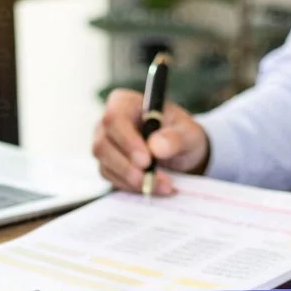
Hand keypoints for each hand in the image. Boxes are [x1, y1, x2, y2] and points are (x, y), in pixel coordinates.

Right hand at [92, 89, 209, 194]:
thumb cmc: (181, 134)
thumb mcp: (188, 133)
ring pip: (104, 164)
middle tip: (150, 178)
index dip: (127, 141)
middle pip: (103, 144)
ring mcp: (104, 144)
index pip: (114, 118)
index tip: (146, 160)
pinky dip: (131, 186)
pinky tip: (152, 187)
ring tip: (160, 186)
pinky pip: (111, 178)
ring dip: (131, 179)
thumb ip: (175, 137)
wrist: (179, 153)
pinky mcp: (106, 164)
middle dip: (126, 166)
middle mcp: (108, 123)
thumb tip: (156, 146)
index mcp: (125, 103)